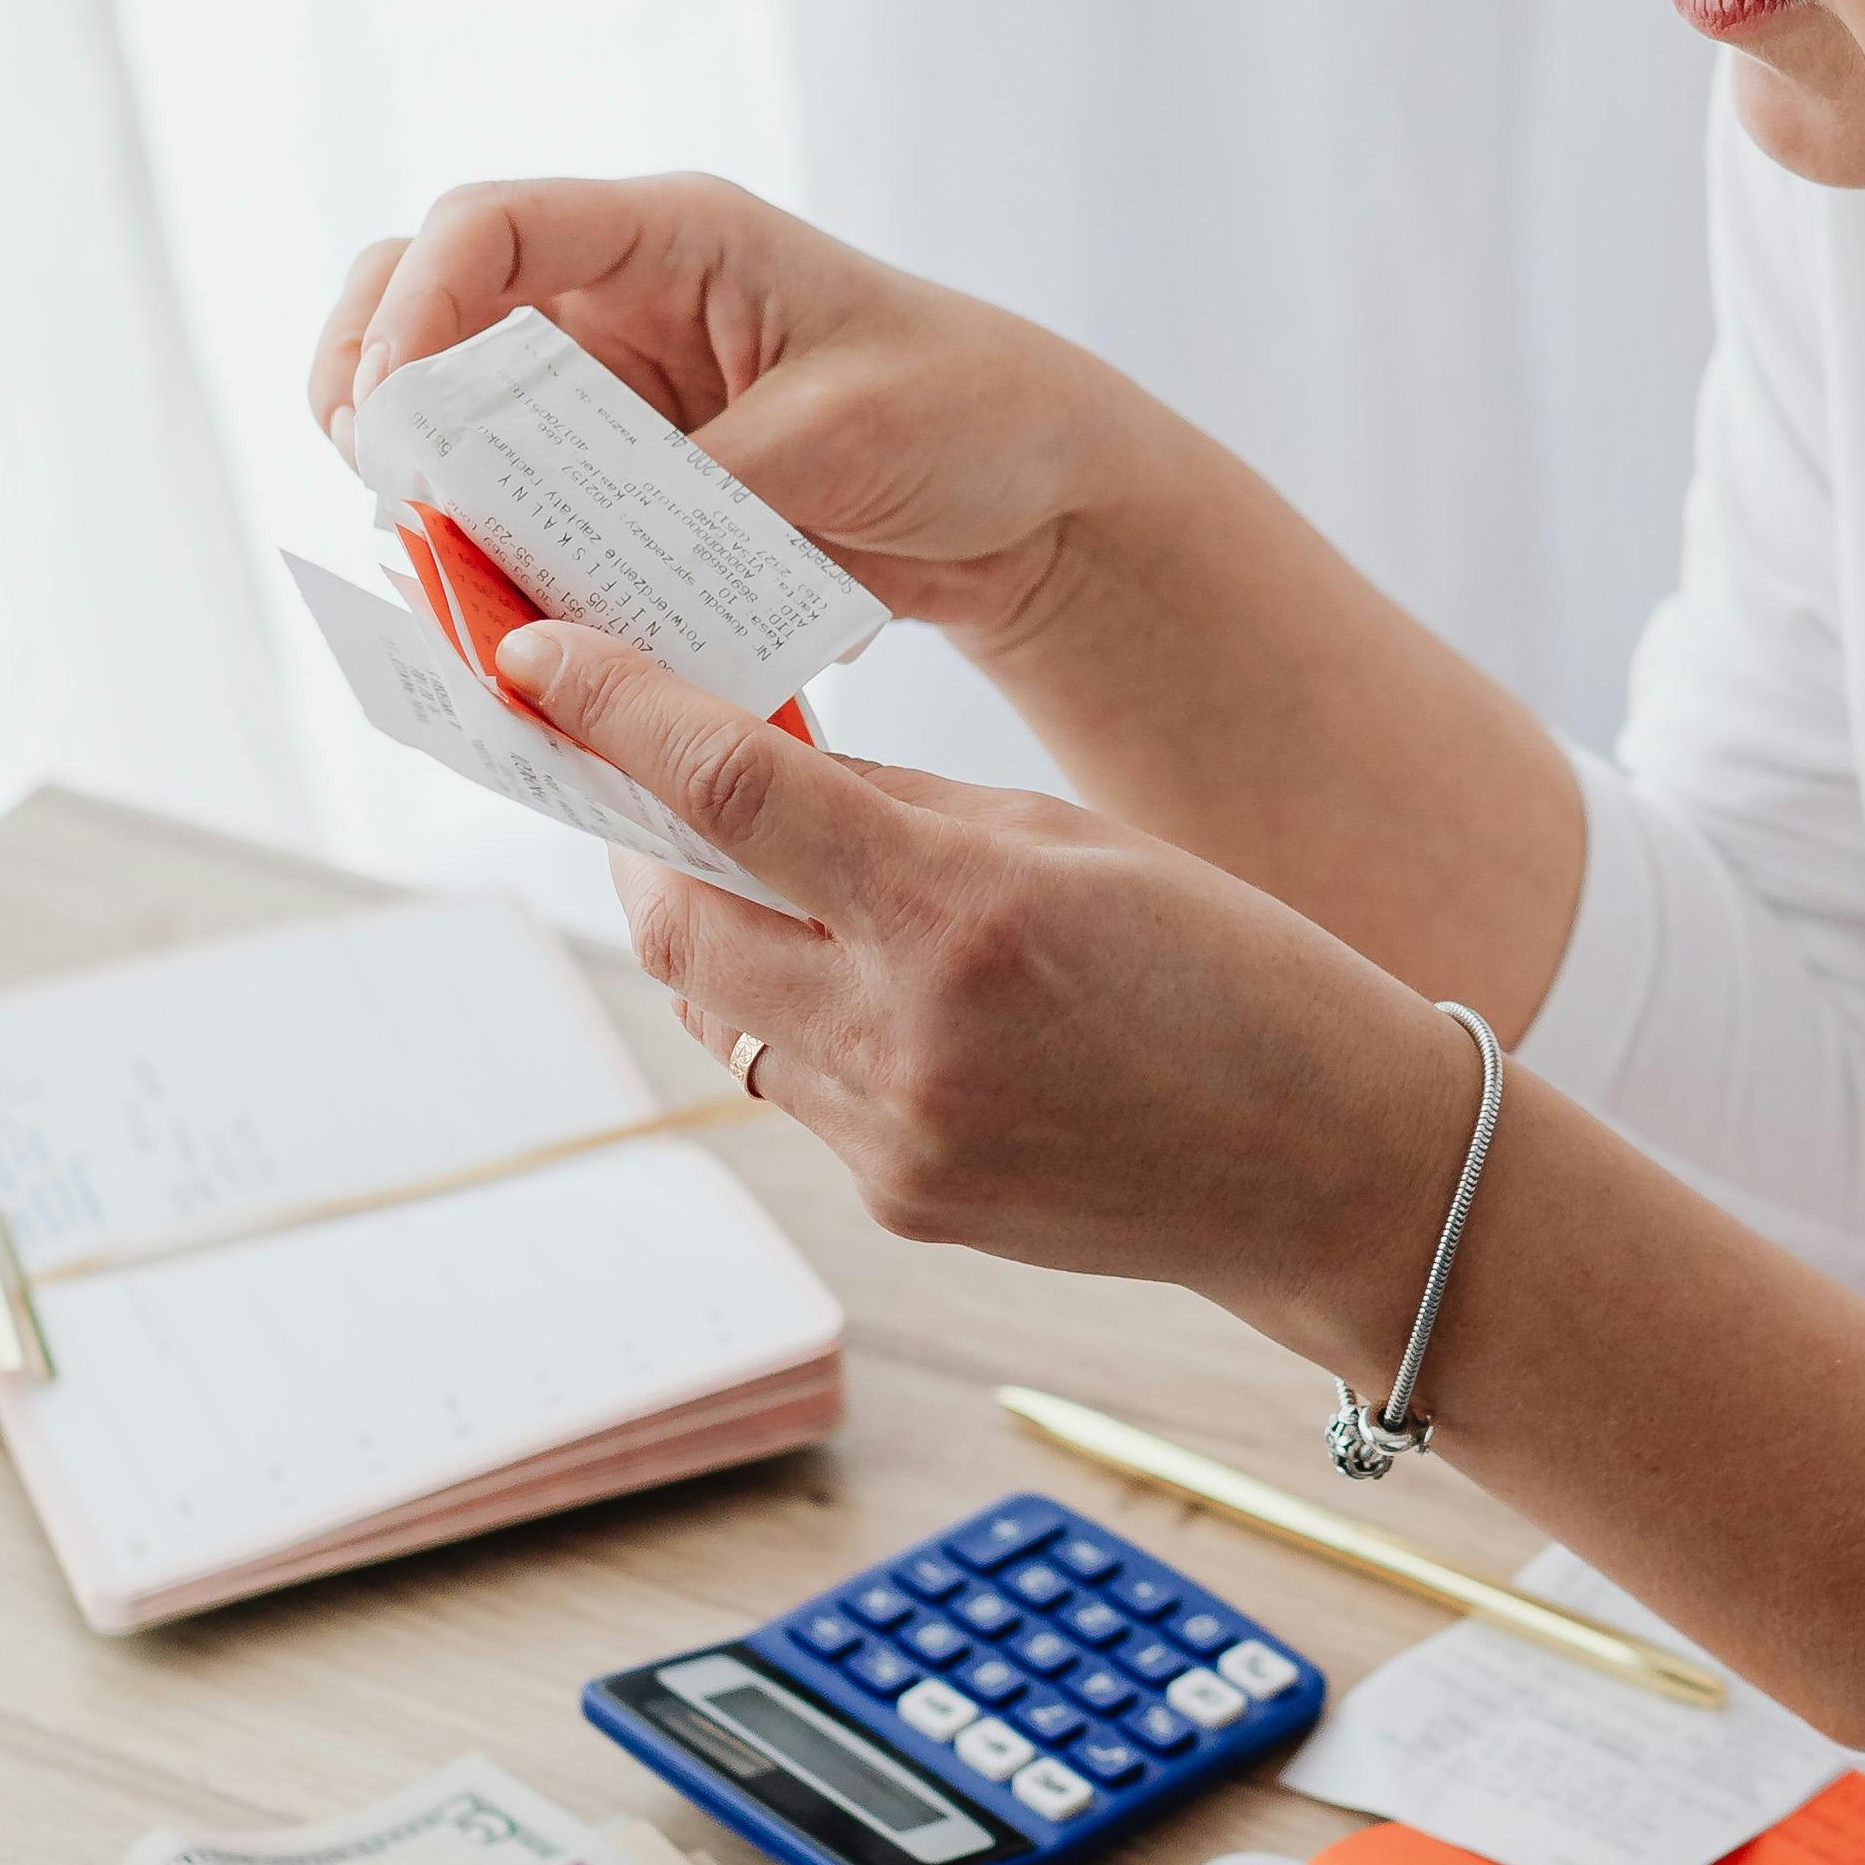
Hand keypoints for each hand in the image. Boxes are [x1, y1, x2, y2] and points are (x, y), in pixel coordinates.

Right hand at [306, 173, 1144, 668]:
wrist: (1033, 497)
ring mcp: (605, 392)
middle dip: (371, 393)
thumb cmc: (967, 415)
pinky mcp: (617, 480)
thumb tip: (560, 560)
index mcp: (670, 236)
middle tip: (392, 500)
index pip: (486, 226)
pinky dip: (483, 552)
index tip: (392, 419)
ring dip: (420, 486)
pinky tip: (490, 613)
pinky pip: (511, 502)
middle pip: (416, 300)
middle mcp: (614, 300)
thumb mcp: (839, 440)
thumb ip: (697, 485)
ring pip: (446, 409)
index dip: (413, 310)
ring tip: (436, 569)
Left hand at [494, 622, 1475, 1355]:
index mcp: (962, 914)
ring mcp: (893, 1138)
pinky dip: (798, 1011)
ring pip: (718, 1009)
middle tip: (638, 775)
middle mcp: (905, 1037)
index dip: (613, 713)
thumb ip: (902, 807)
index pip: (731, 791)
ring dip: (717, 928)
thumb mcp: (1073, 840)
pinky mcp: (899, 1202)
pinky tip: (874, 981)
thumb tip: (755, 773)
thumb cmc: (1233, 969)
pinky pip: (793, 1083)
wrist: (1332, 1167)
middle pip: (675, 918)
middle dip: (634, 835)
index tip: (533, 662)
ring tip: (772, 873)